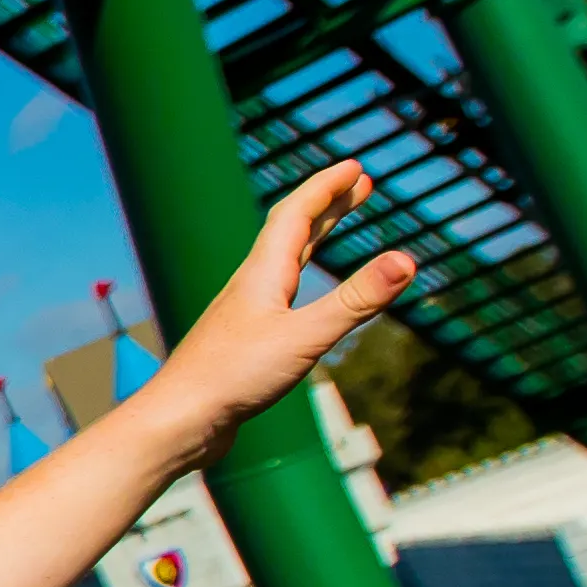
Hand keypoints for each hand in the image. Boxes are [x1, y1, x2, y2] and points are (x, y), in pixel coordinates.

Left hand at [148, 162, 415, 446]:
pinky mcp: (241, 342)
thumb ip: (355, 301)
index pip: (296, 215)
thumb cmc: (234, 377)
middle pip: (290, 231)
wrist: (180, 419)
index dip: (326, 188)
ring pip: (282, 262)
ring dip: (312, 236)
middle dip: (327, 204)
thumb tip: (406, 260)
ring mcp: (243, 313)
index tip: (355, 167)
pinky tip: (297, 297)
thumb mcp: (306, 338)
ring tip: (333, 223)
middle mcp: (250, 286)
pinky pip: (276, 294)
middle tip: (359, 184)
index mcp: (262, 274)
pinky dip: (297, 277)